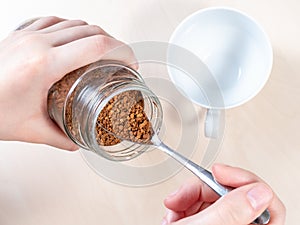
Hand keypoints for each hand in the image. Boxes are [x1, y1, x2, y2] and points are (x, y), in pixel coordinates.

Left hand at [0, 16, 135, 149]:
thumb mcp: (31, 129)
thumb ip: (61, 137)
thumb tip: (79, 142)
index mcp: (44, 64)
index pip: (96, 46)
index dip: (122, 51)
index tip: (131, 62)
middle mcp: (38, 43)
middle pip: (91, 30)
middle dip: (114, 43)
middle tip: (121, 59)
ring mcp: (28, 35)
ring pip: (74, 22)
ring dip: (95, 34)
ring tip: (103, 50)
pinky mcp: (20, 34)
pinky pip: (54, 21)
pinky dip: (72, 28)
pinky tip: (74, 37)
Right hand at [162, 164, 284, 224]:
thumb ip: (231, 211)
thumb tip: (260, 192)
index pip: (269, 205)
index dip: (245, 182)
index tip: (219, 173)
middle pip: (233, 196)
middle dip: (203, 189)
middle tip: (184, 193)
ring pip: (214, 198)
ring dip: (189, 197)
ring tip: (174, 207)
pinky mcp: (209, 223)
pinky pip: (202, 205)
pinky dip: (184, 204)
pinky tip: (174, 214)